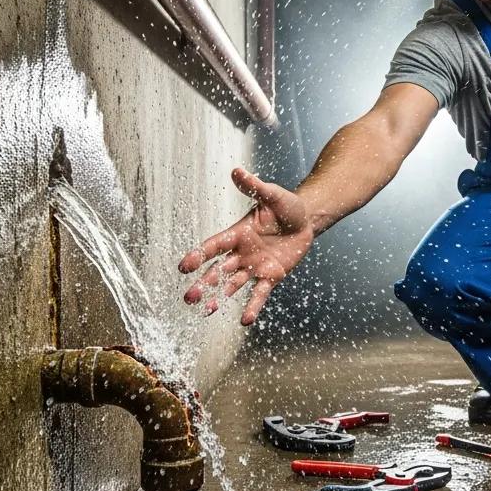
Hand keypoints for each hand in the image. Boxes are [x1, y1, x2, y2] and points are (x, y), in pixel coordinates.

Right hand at [178, 168, 313, 323]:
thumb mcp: (272, 195)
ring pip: (232, 284)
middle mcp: (242, 252)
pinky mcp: (271, 276)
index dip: (198, 256)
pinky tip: (244, 320)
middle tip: (188, 298)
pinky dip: (252, 306)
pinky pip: (259, 293)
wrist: (307, 220)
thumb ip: (255, 187)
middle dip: (203, 283)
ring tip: (206, 310)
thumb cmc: (287, 206)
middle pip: (217, 269)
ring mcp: (255, 266)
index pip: (214, 246)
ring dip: (219, 297)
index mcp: (238, 233)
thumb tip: (237, 170)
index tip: (183, 267)